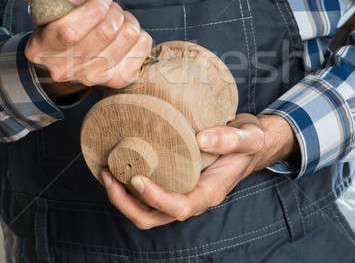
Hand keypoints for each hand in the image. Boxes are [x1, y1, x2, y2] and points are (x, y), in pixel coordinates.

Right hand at [21, 0, 152, 100]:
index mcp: (42, 49)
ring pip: (128, 38)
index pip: (70, 31)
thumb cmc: (61, 27)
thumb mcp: (47, 8)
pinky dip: (140, 36)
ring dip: (129, 21)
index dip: (92, 10)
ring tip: (120, 19)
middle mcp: (66, 70)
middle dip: (114, 11)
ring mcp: (92, 78)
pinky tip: (127, 35)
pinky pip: (142, 49)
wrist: (68, 64)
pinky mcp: (117, 80)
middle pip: (105, 34)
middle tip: (111, 7)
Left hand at [101, 113, 295, 229]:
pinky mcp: (173, 181)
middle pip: (155, 217)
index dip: (156, 199)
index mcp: (209, 192)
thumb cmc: (248, 140)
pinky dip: (127, 186)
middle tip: (108, 176)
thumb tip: (200, 139)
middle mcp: (193, 197)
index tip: (138, 179)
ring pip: (146, 210)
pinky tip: (118, 164)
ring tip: (106, 171)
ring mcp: (181, 192)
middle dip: (127, 204)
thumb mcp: (248, 136)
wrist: (247, 140)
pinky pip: (146, 194)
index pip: (180, 207)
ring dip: (122, 198)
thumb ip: (230, 138)